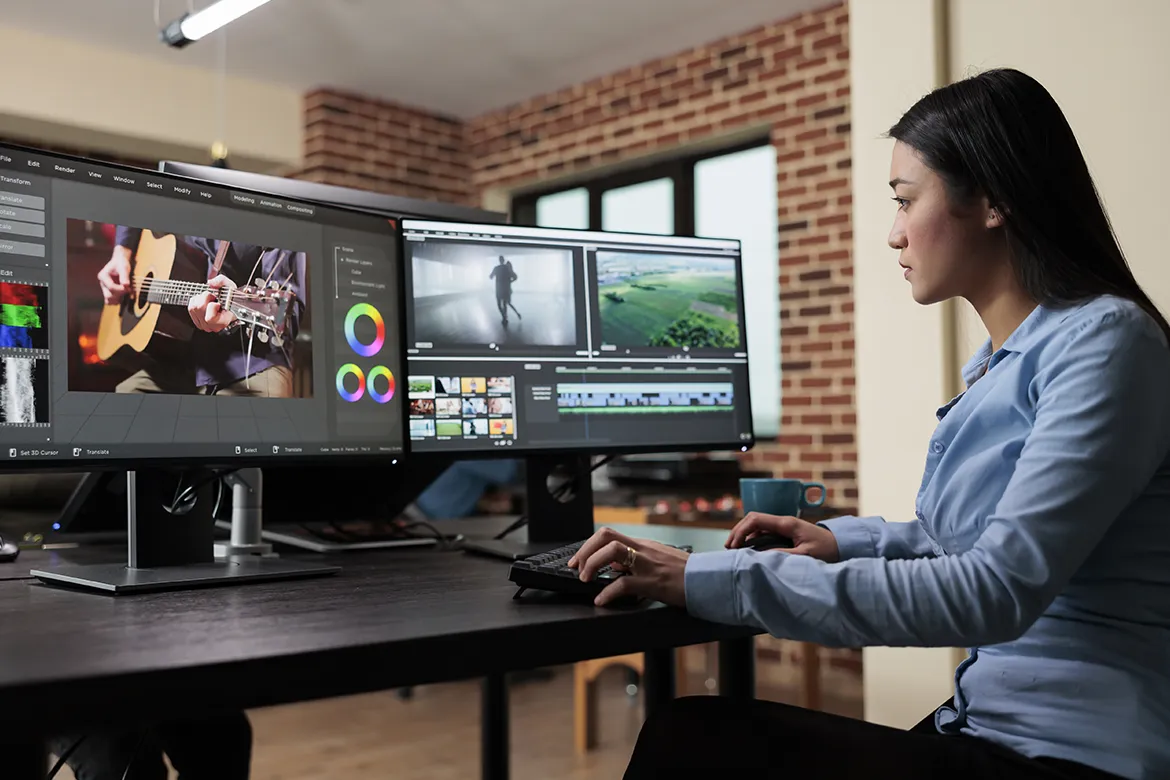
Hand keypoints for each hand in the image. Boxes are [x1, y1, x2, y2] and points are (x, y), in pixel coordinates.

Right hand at [97, 246, 133, 303]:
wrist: (120, 263)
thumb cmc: (121, 264)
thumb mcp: (124, 268)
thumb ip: (124, 276)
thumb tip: (126, 285)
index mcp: (103, 276)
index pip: (111, 287)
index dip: (121, 289)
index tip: (129, 288)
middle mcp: (102, 283)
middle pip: (108, 295)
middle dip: (119, 295)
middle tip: (128, 290)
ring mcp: (104, 288)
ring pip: (108, 300)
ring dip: (118, 299)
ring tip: (126, 293)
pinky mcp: (108, 291)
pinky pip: (110, 300)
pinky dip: (117, 300)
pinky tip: (124, 296)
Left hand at [189, 275, 236, 332]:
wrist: (230, 304)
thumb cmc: (231, 298)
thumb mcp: (230, 286)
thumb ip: (222, 281)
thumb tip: (211, 283)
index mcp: (224, 321)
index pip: (210, 318)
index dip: (212, 306)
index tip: (218, 302)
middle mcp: (213, 326)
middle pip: (199, 308)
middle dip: (205, 298)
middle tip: (213, 298)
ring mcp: (205, 325)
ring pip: (193, 308)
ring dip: (200, 299)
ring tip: (209, 300)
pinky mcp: (198, 323)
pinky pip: (190, 309)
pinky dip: (196, 302)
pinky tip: (204, 302)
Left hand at [566, 527, 690, 607]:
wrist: (707, 580)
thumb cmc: (684, 573)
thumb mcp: (656, 560)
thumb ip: (634, 559)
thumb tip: (612, 564)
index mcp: (642, 545)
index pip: (608, 535)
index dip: (588, 545)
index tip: (578, 559)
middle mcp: (642, 550)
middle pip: (605, 536)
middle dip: (586, 551)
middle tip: (578, 568)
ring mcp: (647, 564)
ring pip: (612, 552)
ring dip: (593, 564)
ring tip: (587, 579)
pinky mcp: (652, 582)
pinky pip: (624, 583)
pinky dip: (607, 592)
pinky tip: (601, 600)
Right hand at [725, 512, 839, 562]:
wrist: (842, 545)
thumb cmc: (827, 549)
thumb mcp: (805, 555)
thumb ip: (783, 556)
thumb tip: (760, 557)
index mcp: (786, 523)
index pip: (756, 520)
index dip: (741, 531)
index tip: (733, 546)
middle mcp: (783, 522)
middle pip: (752, 520)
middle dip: (738, 532)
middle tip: (728, 548)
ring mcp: (783, 527)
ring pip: (756, 526)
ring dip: (744, 536)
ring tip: (734, 550)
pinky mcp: (785, 533)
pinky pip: (764, 533)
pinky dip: (752, 539)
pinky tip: (748, 550)